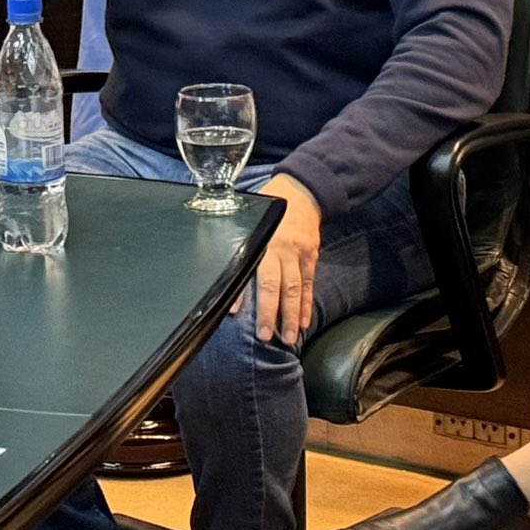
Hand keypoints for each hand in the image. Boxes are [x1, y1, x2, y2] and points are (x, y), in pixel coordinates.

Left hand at [233, 173, 322, 345]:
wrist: (302, 191)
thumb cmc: (269, 206)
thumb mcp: (248, 218)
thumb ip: (234, 241)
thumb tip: (217, 266)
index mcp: (262, 240)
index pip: (253, 273)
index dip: (245, 295)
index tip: (237, 315)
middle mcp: (281, 249)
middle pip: (277, 286)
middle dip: (272, 313)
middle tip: (268, 337)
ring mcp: (298, 254)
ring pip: (295, 288)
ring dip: (292, 315)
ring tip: (290, 338)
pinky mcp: (311, 256)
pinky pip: (308, 284)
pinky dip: (306, 304)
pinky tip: (304, 321)